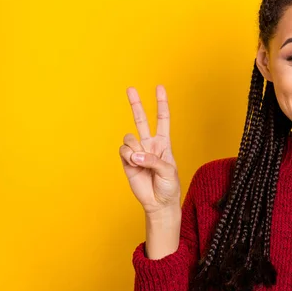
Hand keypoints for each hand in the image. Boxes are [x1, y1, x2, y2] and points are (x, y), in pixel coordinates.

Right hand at [120, 85, 180, 215]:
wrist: (158, 203)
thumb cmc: (169, 186)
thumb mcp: (168, 171)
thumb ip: (153, 160)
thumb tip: (135, 155)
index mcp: (163, 143)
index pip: (163, 119)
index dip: (161, 103)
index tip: (159, 87)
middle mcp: (149, 144)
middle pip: (141, 119)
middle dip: (136, 103)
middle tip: (130, 88)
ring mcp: (137, 152)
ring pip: (129, 137)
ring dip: (134, 148)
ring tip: (140, 161)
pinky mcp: (126, 161)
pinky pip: (123, 150)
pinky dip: (128, 156)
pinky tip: (133, 163)